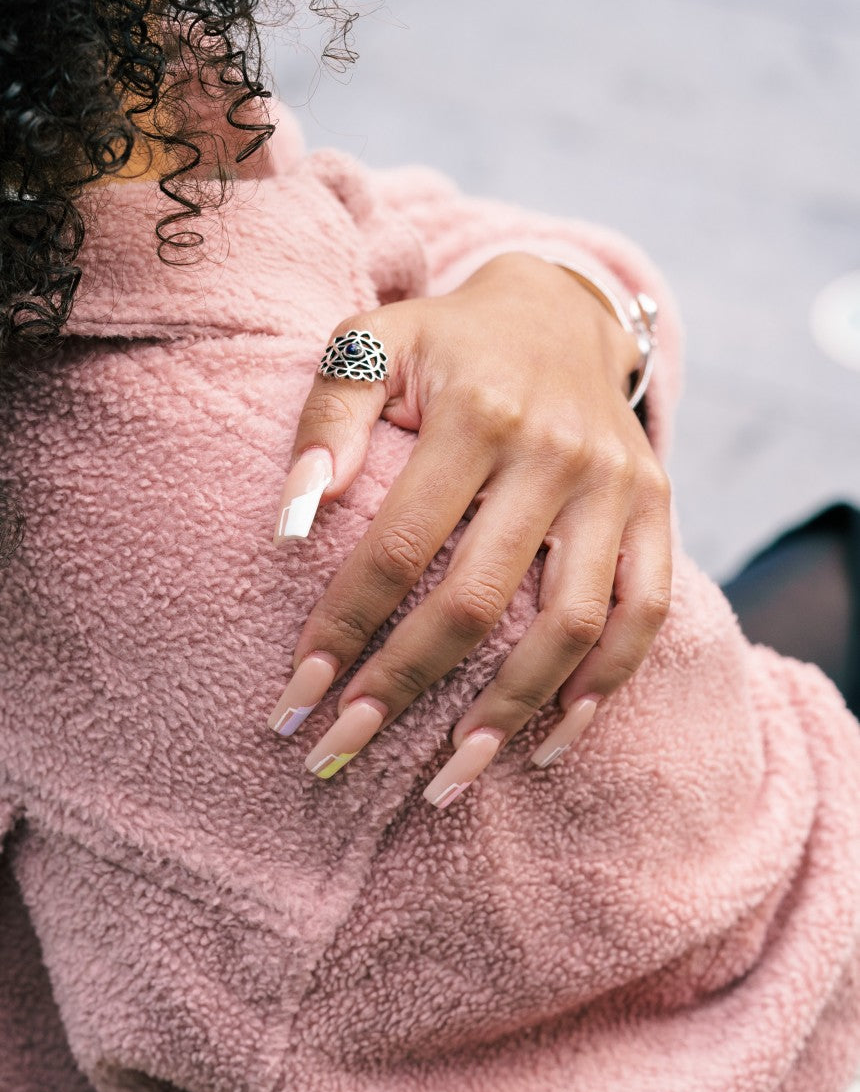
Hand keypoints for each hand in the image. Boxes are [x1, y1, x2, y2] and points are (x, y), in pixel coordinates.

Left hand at [267, 252, 671, 802]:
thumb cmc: (446, 342)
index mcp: (476, 413)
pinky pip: (644, 612)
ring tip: (448, 778)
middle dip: (402, 689)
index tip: (294, 696)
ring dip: (507, 713)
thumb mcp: (371, 341)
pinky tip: (553, 740)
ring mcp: (616, 486)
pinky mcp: (656, 508)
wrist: (559, 313)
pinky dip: (603, 685)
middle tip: (341, 751)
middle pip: (477, 602)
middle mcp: (555, 453)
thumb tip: (293, 522)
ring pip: (570, 626)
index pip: (398, 546)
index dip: (343, 628)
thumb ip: (328, 418)